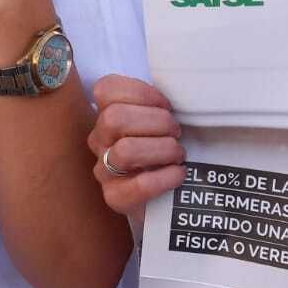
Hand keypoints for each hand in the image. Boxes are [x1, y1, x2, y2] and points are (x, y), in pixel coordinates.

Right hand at [87, 74, 185, 229]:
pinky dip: (165, 177)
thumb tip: (187, 95)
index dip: (141, 92)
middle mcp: (100, 140)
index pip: (106, 89)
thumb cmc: (165, 151)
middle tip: (177, 132)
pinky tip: (178, 174)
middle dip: (156, 121)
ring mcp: (104, 170)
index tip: (166, 105)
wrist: (164, 197)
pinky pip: (138, 185)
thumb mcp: (161, 121)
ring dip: (161, 149)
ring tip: (178, 154)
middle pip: (113, 118)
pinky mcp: (115, 198)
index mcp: (108, 114)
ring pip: (124, 151)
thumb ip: (162, 106)